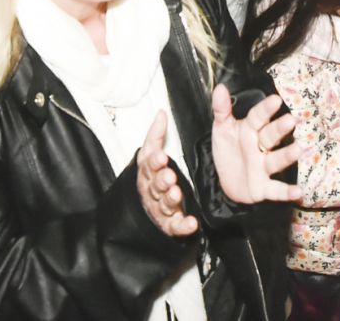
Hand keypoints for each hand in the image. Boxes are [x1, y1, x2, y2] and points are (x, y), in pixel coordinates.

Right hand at [137, 110, 196, 236]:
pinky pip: (176, 227)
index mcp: (148, 173)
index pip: (148, 166)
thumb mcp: (150, 155)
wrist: (148, 210)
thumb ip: (156, 135)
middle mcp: (153, 191)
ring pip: (164, 204)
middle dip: (162, 180)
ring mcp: (161, 209)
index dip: (154, 162)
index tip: (161, 156)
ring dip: (170, 199)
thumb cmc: (151, 178)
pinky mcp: (170, 225)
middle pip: (155, 186)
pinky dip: (183, 226)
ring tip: (177, 194)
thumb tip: (161, 113)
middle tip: (170, 175)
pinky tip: (191, 223)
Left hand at [209, 85, 302, 205]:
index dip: (265, 109)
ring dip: (288, 155)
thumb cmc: (229, 149)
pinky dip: (287, 192)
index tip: (275, 100)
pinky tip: (299, 192)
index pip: (257, 117)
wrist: (227, 181)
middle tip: (291, 120)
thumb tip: (220, 88)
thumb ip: (221, 109)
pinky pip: (276, 190)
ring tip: (299, 148)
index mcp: (249, 130)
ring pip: (276, 160)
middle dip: (280, 129)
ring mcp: (263, 167)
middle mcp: (260, 147)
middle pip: (270, 136)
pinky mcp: (263, 188)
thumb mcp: (221, 128)